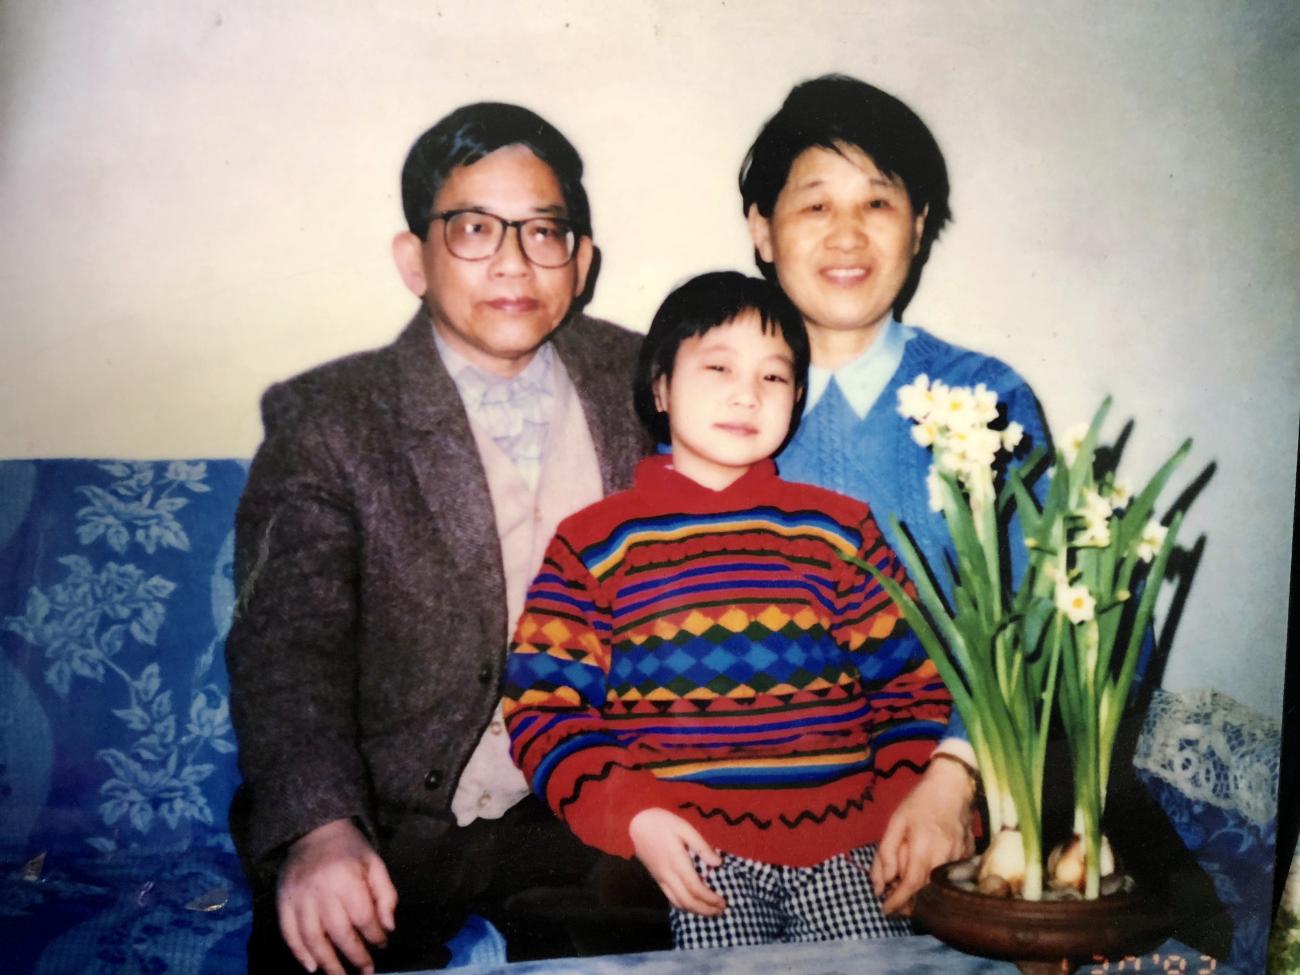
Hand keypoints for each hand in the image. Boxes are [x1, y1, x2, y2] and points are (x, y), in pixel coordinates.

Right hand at [277, 818, 397, 974]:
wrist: (313, 831)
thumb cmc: (349, 849)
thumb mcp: (375, 863)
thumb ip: (386, 894)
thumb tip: (388, 927)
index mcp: (347, 879)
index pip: (363, 917)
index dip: (376, 935)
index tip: (383, 944)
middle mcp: (321, 891)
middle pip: (339, 933)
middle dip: (355, 956)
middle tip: (367, 971)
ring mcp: (299, 899)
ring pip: (312, 939)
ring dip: (327, 963)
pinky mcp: (283, 902)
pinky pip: (289, 933)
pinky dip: (299, 953)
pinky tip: (312, 968)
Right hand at [628, 808, 726, 915]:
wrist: (636, 824)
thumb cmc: (662, 822)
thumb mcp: (684, 827)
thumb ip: (701, 846)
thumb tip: (718, 863)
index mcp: (677, 862)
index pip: (695, 888)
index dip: (710, 898)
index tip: (723, 902)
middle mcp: (668, 875)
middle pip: (687, 901)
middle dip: (705, 909)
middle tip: (721, 910)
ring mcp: (660, 879)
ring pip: (678, 903)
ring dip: (696, 910)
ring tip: (710, 911)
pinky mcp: (656, 879)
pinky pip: (670, 898)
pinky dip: (684, 906)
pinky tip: (693, 905)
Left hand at [870, 758, 974, 914]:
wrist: (953, 786)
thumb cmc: (920, 803)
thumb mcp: (895, 823)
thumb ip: (886, 854)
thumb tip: (880, 885)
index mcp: (924, 848)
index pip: (911, 886)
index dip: (897, 902)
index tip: (885, 910)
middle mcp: (944, 858)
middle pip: (926, 893)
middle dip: (908, 903)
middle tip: (892, 902)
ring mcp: (959, 859)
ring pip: (937, 887)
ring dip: (921, 894)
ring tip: (905, 890)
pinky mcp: (967, 857)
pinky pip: (949, 877)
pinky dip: (935, 881)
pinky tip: (925, 875)